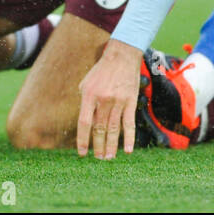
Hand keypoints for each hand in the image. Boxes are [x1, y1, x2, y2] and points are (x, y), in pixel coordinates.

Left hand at [76, 39, 141, 159]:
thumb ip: (84, 102)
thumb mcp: (86, 83)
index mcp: (89, 95)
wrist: (122, 55)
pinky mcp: (130, 101)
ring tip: (108, 158)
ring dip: (111, 146)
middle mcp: (103, 100)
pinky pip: (129, 123)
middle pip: (99, 129)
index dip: (83, 140)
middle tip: (98, 159)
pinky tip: (128, 150)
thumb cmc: (101, 70)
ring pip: (113, 129)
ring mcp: (118, 101)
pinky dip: (129, 138)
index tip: (82, 153)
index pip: (84, 123)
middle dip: (98, 146)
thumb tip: (85, 122)